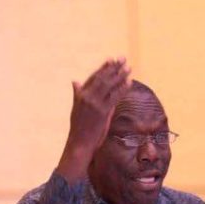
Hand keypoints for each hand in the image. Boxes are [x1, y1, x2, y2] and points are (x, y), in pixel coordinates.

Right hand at [56, 58, 131, 183]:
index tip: (111, 60)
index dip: (103, 68)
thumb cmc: (79, 128)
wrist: (79, 143)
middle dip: (114, 68)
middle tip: (123, 59)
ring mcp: (94, 104)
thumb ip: (77, 94)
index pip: (94, 77)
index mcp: (80, 95)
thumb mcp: (76, 108)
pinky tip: (129, 82)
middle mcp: (86, 97)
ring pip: (109, 85)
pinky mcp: (102, 112)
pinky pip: (114, 97)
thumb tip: (75, 81)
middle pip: (103, 78)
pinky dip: (122, 88)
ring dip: (120, 75)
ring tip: (128, 68)